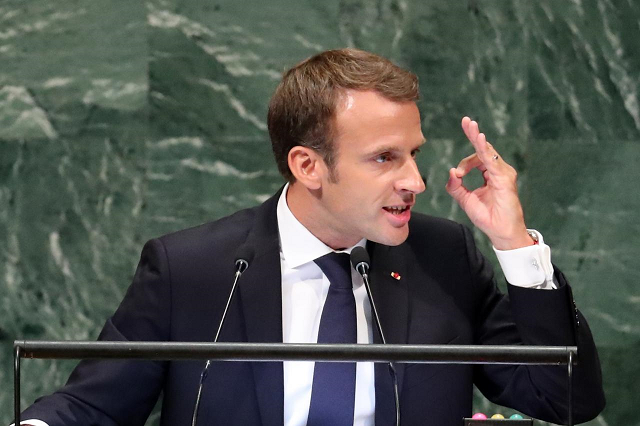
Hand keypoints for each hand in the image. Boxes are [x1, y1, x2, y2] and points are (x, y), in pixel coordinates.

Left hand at [445, 117, 532, 249]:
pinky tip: (479, 138)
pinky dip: (485, 149)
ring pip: (488, 151)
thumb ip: (456, 186)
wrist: (501, 232)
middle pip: (484, 149)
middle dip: (473, 134)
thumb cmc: (488, 217)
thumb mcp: (466, 200)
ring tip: (470, 125)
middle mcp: (498, 171)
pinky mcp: (504, 178)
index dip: (464, 163)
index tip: (458, 174)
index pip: (477, 158)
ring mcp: (503, 173)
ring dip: (477, 138)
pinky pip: (492, 160)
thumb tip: (451, 172)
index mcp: (489, 174)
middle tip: (466, 121)